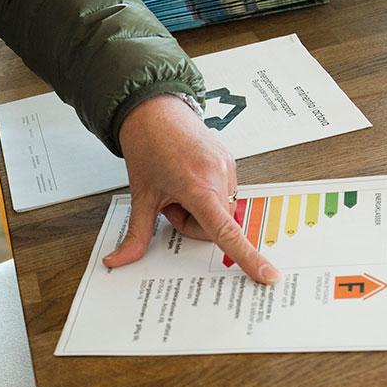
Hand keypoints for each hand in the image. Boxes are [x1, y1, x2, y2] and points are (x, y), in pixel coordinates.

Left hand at [104, 94, 280, 283]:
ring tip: (178, 185)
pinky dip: (206, 195)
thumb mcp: (140, 196)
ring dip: (199, 208)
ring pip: (219, 212)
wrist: (154, 111)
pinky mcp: (231, 162)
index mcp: (198, 187)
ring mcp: (228, 167)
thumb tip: (117, 261)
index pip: (226, 232)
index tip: (269, 275)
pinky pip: (223, 195)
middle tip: (170, 202)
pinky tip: (189, 177)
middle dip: (191, 223)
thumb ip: (135, 235)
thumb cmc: (148, 147)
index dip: (249, 257)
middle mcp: (219, 176)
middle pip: (215, 227)